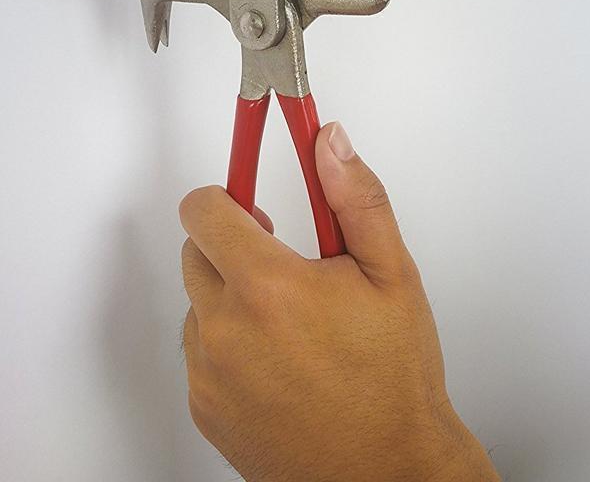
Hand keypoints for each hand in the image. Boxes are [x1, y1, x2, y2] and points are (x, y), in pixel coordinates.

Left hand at [180, 121, 498, 481]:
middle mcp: (224, 329)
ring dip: (231, 296)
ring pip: (200, 302)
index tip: (250, 201)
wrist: (386, 472)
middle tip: (284, 264)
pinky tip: (278, 361)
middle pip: (197, 251)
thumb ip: (355, 196)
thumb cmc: (393, 376)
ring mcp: (208, 374)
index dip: (228, 195)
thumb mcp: (391, 272)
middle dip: (233, 245)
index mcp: (268, 286)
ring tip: (290, 322)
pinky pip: (201, 351)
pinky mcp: (204, 408)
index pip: (203, 209)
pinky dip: (228, 342)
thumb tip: (328, 140)